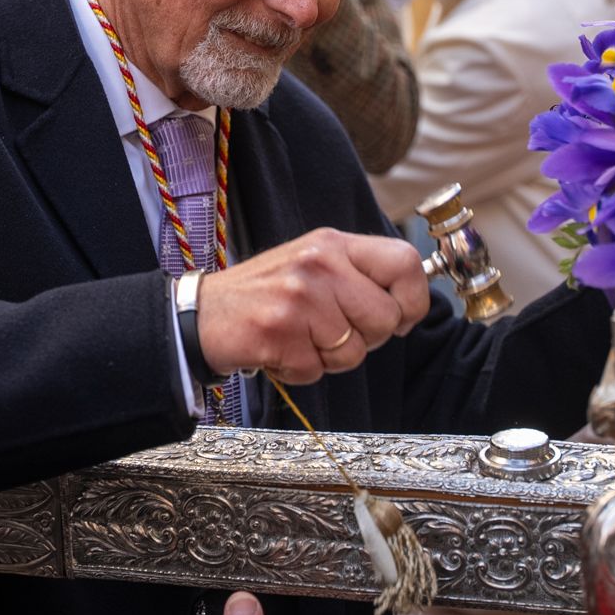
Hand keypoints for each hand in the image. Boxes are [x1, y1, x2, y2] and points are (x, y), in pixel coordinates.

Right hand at [196, 228, 428, 382]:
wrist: (203, 312)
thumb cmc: (267, 292)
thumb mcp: (315, 263)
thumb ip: (359, 276)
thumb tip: (408, 304)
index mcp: (333, 244)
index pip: (405, 263)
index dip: (412, 299)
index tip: (397, 316)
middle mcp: (319, 265)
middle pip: (385, 319)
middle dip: (365, 338)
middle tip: (331, 331)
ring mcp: (298, 298)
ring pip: (354, 352)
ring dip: (329, 358)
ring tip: (300, 338)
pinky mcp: (278, 333)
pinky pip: (317, 370)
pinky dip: (300, 371)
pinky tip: (280, 350)